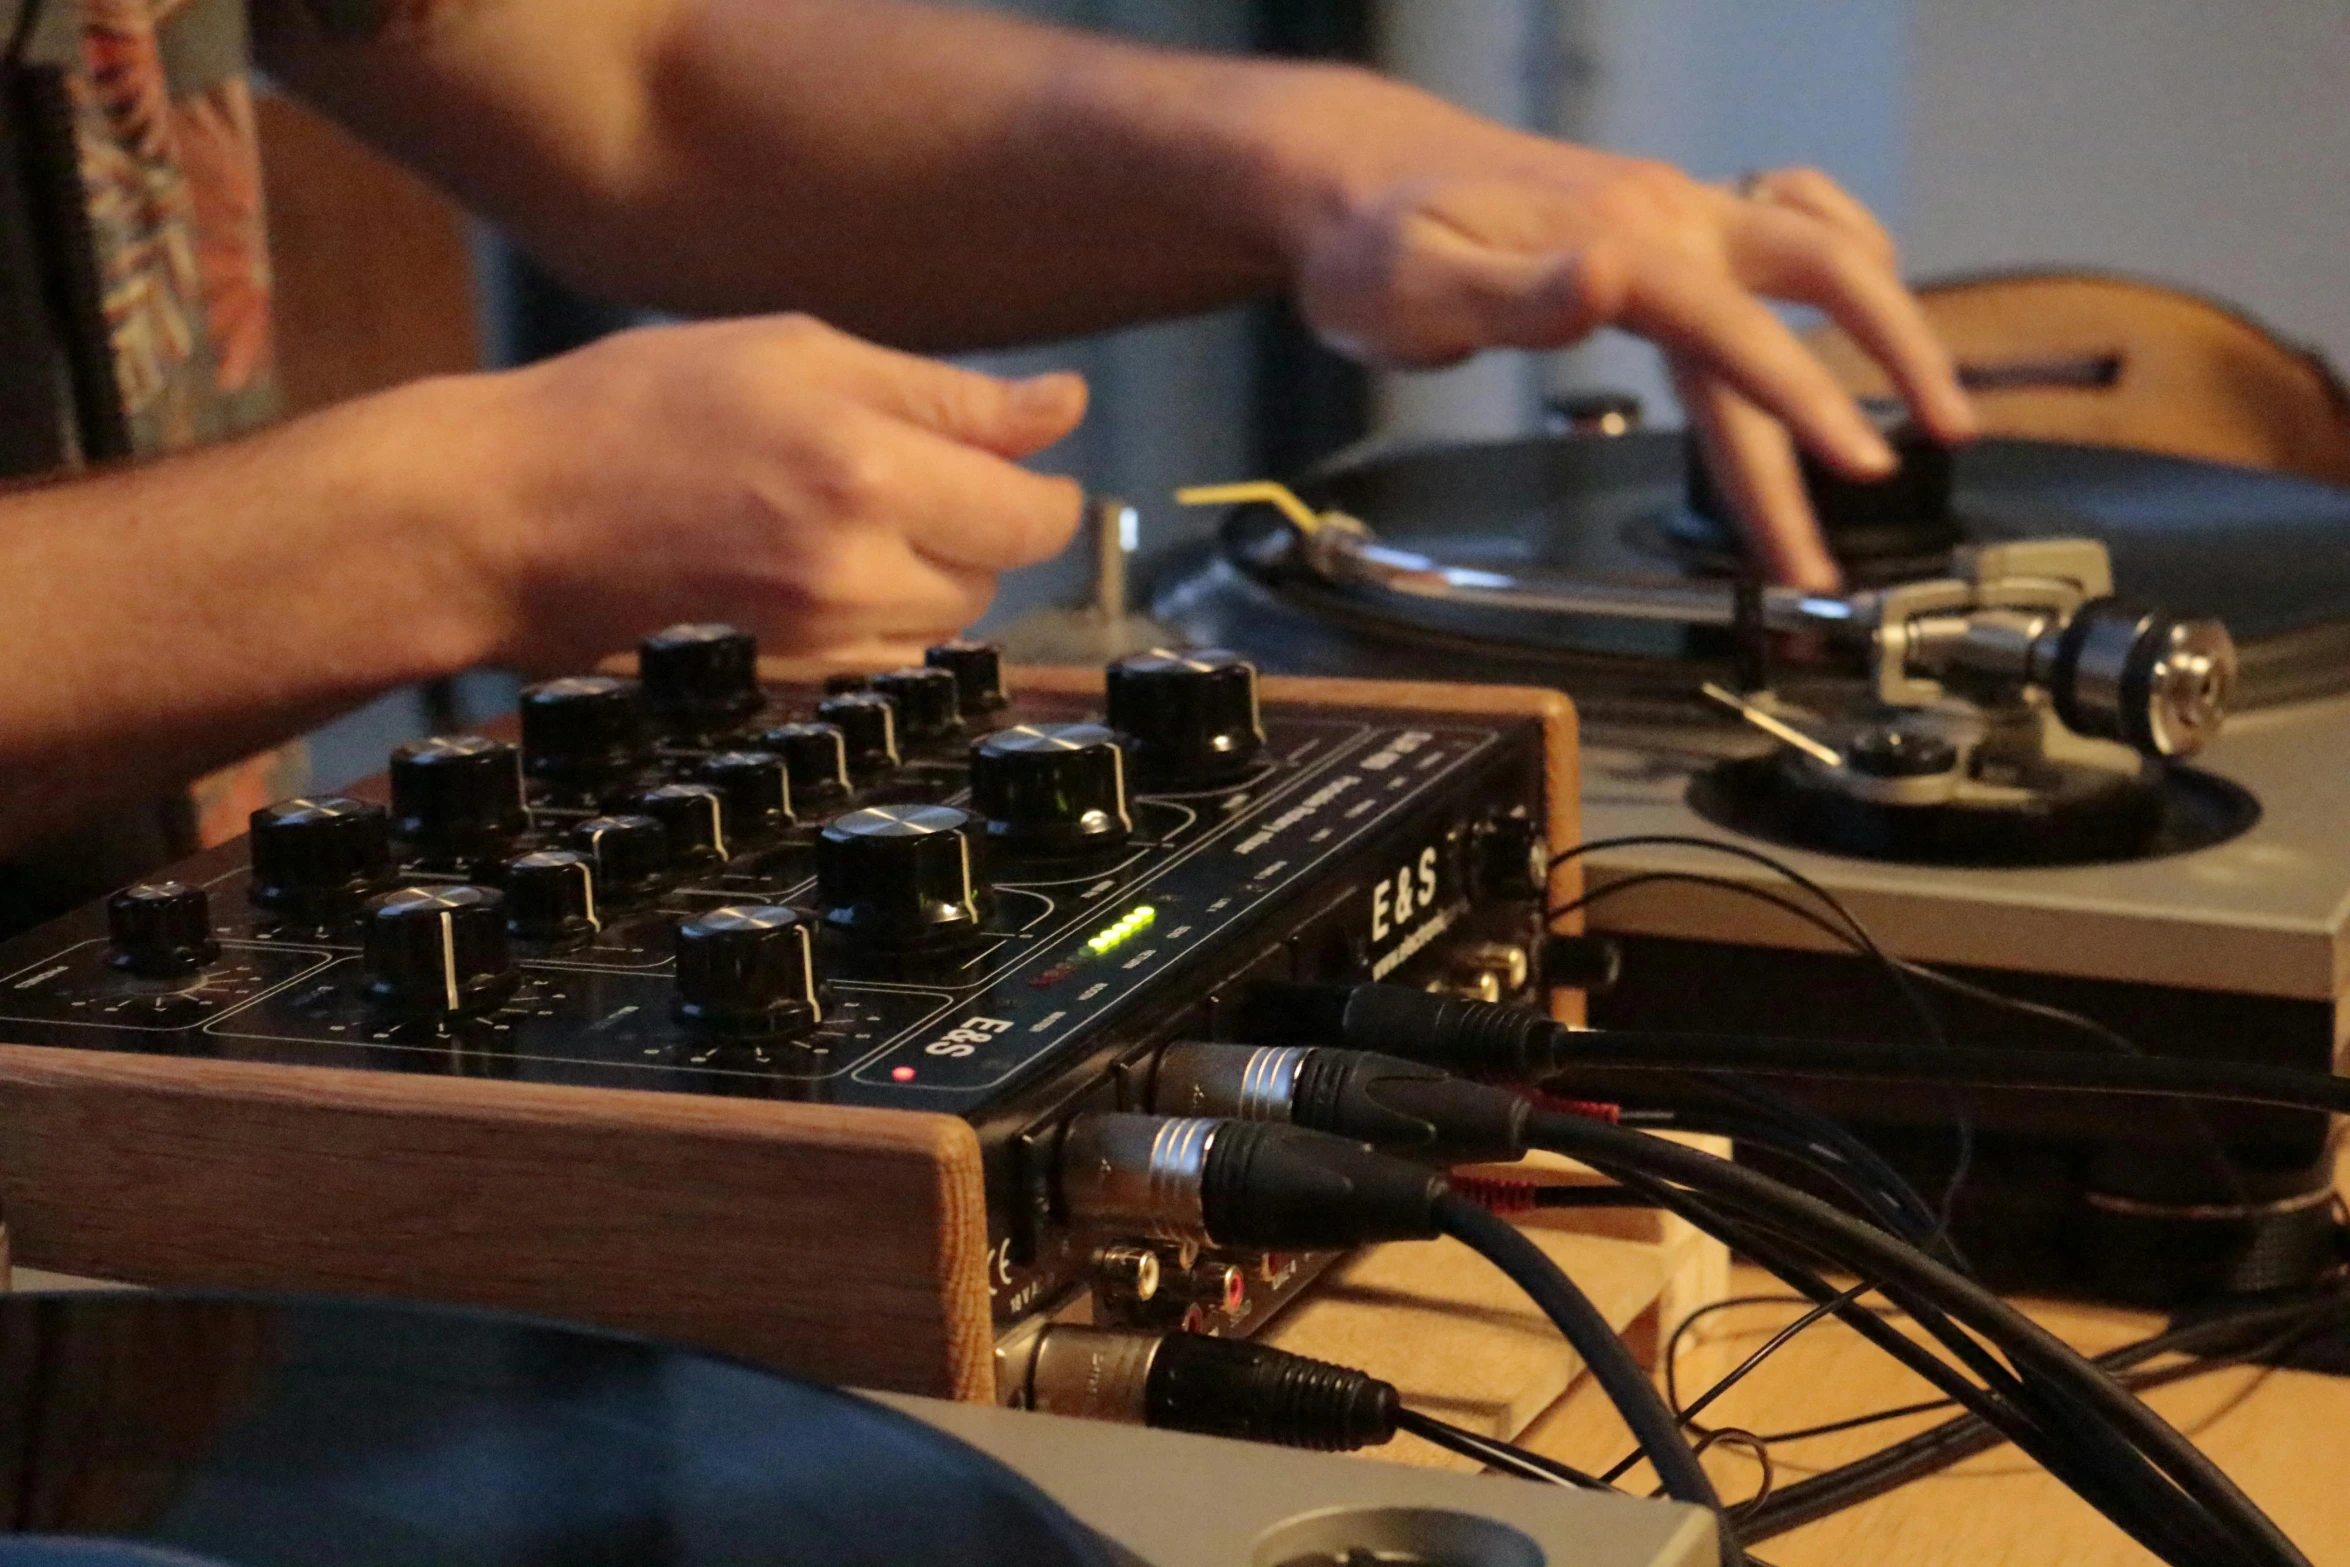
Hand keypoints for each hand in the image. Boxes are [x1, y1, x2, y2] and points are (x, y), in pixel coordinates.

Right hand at [448, 314, 1086, 668]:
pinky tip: (801, 575)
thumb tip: (1062, 410)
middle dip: (971, 527)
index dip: (1040, 490)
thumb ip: (946, 393)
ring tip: (829, 521)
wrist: (502, 520)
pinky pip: (884, 666)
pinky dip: (873, 624)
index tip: (1022, 468)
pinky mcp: (790, 692)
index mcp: (865, 473)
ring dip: (924, 579)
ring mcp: (820, 646)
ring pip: (942, 627)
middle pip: (994, 575)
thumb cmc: (629, 414)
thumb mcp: (795, 354)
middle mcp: (853, 573)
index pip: (1032, 515)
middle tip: (888, 475)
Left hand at [1266, 71, 1972, 588]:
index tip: (1854, 470)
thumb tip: (1605, 282)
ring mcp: (1674, 214)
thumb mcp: (1416, 290)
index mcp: (1622, 242)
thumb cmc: (1375, 250)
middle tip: (1938, 449)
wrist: (1357, 184)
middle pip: (1814, 280)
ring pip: (1817, 255)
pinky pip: (1785, 223)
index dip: (1804, 404)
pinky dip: (1843, 257)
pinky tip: (1864, 296)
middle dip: (1887, 367)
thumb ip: (1516, 296)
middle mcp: (1666, 217)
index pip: (1737, 333)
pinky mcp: (1666, 227)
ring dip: (1887, 322)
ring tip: (1930, 404)